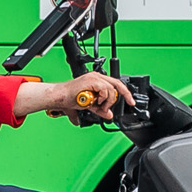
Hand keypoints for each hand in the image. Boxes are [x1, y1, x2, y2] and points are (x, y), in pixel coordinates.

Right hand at [15, 71, 136, 119]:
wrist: (60, 98)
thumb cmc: (69, 99)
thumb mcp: (90, 106)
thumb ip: (100, 110)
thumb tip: (109, 115)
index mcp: (97, 80)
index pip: (116, 84)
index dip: (125, 93)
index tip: (131, 102)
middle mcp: (97, 77)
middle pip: (118, 84)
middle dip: (121, 97)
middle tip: (118, 105)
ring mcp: (94, 78)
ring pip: (112, 89)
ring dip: (107, 101)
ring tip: (98, 106)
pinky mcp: (92, 81)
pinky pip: (105, 90)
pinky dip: (102, 98)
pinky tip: (94, 102)